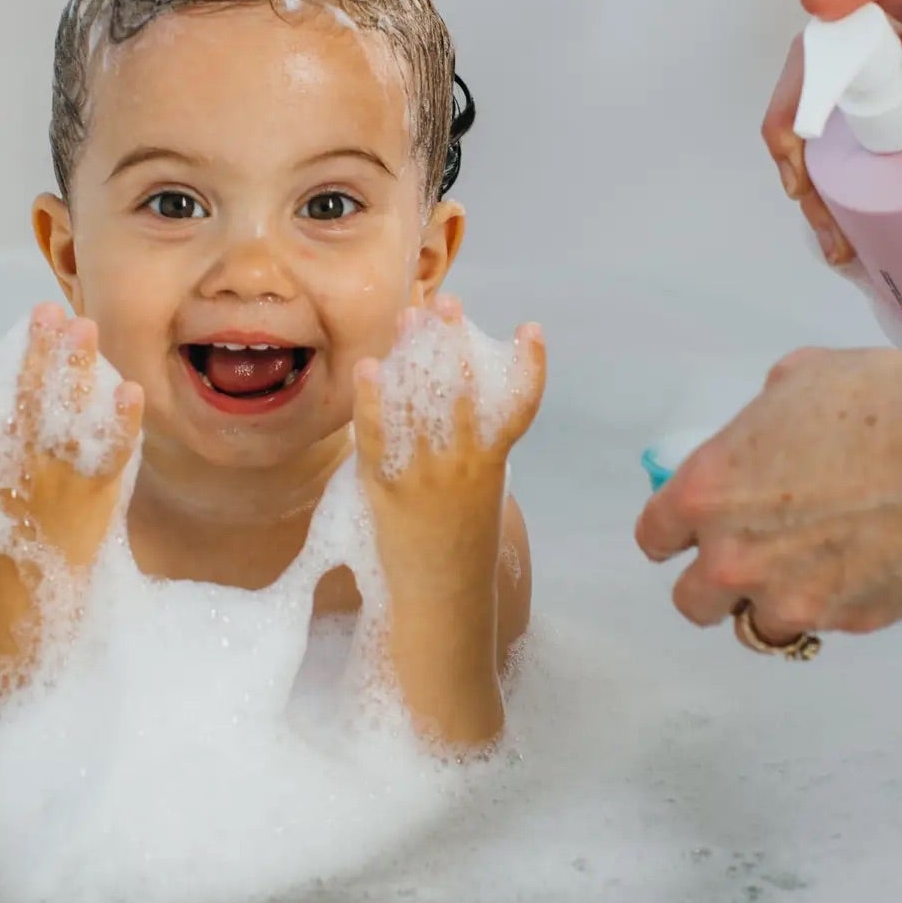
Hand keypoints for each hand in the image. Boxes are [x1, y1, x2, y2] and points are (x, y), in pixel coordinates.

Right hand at [0, 303, 143, 569]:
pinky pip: (112, 451)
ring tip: (83, 326)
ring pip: (65, 415)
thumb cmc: (17, 518)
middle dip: (35, 352)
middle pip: (24, 401)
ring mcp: (59, 475)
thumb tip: (23, 374)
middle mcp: (20, 465)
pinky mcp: (96, 487)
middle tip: (45, 310)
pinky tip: (131, 389)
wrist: (41, 582)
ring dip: (75, 369)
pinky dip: (121, 422)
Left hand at [353, 296, 545, 593]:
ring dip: (412, 354)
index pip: (519, 407)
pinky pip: (375, 435)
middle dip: (453, 341)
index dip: (530, 366)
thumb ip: (472, 449)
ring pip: (418, 401)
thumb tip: (449, 394)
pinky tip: (369, 367)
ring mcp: (422, 473)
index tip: (531, 330)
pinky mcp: (385, 487)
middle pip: (460, 389)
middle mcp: (461, 462)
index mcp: (492, 464)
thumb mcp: (482, 494)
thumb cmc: (462, 545)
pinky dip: (371, 400)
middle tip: (447, 303)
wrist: (439, 599)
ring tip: (410, 316)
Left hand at [634, 347, 901, 638]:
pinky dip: (835, 606)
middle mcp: (737, 556)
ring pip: (759, 627)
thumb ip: (760, 423)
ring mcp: (795, 598)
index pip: (655, 537)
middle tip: (748, 560)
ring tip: (808, 571)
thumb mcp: (797, 380)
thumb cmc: (880, 400)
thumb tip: (768, 436)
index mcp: (708, 492)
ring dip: (774, 604)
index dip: (671, 534)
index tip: (686, 533)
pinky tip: (864, 568)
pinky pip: (827, 625)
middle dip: (714, 584)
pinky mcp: (853, 622)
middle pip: (692, 602)